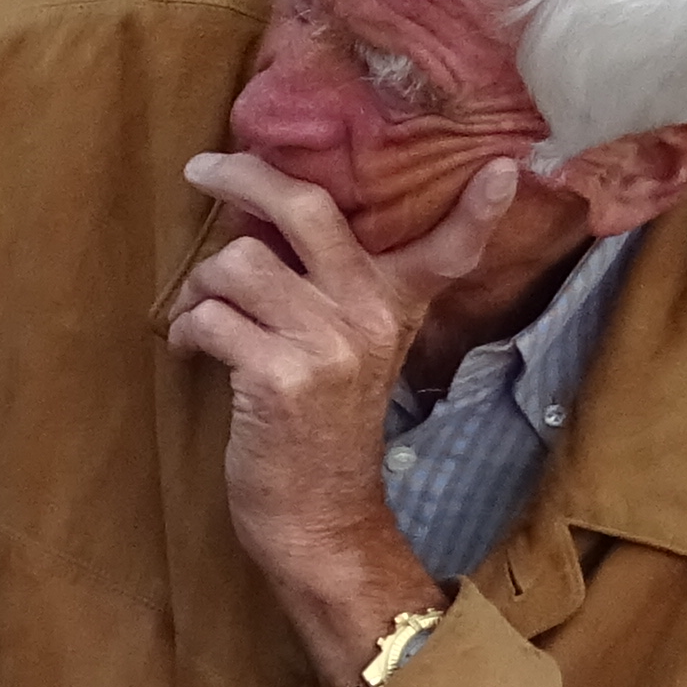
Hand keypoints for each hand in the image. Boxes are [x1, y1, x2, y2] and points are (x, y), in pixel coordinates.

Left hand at [166, 150, 512, 680]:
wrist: (317, 517)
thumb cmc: (318, 430)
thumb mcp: (350, 355)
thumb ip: (334, 292)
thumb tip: (264, 224)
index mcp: (397, 305)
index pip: (449, 249)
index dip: (476, 211)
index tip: (498, 168)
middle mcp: (370, 314)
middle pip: (305, 209)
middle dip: (244, 176)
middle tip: (204, 168)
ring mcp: (327, 342)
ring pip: (238, 261)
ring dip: (201, 285)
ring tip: (201, 315)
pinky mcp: (279, 374)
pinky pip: (210, 316)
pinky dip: (188, 329)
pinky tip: (195, 352)